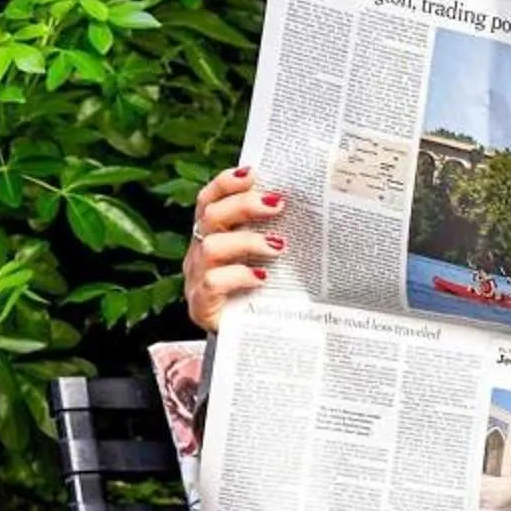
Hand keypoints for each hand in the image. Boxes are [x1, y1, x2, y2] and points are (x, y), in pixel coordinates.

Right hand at [183, 167, 285, 330]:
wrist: (249, 338)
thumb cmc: (263, 292)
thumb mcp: (269, 259)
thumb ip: (276, 234)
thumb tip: (313, 207)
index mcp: (214, 235)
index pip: (209, 200)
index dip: (225, 183)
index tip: (253, 172)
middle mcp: (201, 251)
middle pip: (211, 216)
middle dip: (244, 205)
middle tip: (278, 204)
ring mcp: (198, 278)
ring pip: (212, 247)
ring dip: (248, 241)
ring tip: (279, 246)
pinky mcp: (202, 304)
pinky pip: (213, 282)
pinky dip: (239, 276)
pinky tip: (262, 278)